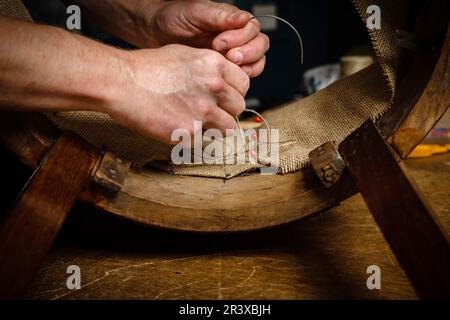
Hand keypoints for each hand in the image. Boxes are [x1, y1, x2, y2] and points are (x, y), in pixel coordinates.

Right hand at [108, 45, 249, 143]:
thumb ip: (207, 69)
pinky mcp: (190, 131)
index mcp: (214, 65)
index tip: (224, 99)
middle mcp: (214, 86)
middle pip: (238, 107)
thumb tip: (219, 81)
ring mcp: (204, 110)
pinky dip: (193, 138)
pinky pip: (203, 141)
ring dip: (215, 128)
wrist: (121, 82)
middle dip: (226, 111)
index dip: (233, 93)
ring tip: (197, 124)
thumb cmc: (145, 68)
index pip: (243, 84)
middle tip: (209, 113)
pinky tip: (177, 128)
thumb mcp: (183, 55)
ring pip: (228, 128)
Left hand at [139, 0, 269, 77]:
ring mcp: (230, 55)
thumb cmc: (173, 18)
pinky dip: (237, 80)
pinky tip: (224, 79)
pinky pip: (240, 77)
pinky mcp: (223, 70)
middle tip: (229, 57)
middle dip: (248, 53)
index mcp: (232, 21)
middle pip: (260, 46)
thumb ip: (220, 16)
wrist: (154, 33)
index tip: (219, 42)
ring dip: (247, 68)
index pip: (253, 29)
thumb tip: (243, 18)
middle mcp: (235, 37)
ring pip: (255, 63)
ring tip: (228, 67)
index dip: (241, 38)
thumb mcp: (196, 12)